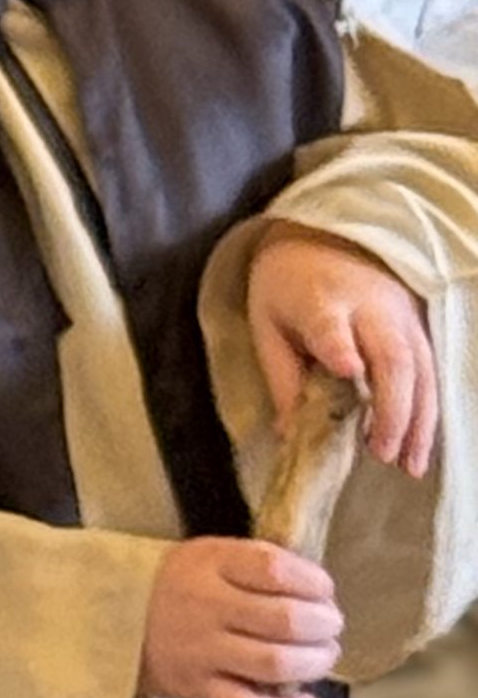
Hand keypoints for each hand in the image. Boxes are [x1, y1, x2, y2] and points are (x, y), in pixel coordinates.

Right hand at [143, 533, 342, 697]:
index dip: (313, 581)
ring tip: (323, 656)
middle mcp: (204, 606)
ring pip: (274, 664)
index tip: (324, 590)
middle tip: (331, 627)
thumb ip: (260, 566)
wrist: (115, 618)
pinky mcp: (195, 689)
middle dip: (323, 625)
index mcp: (209, 563)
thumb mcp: (211, 555)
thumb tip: (321, 597)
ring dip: (313, 663)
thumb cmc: (181, 585)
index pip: (274, 568)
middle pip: (284, 619)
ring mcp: (199, 652)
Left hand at [247, 226, 437, 478]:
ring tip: (409, 464)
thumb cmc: (289, 283)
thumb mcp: (267, 321)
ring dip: (418, 420)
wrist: (324, 234)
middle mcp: (369, 307)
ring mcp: (401, 315)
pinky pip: (430, 371)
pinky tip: (419, 446)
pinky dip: (428, 411)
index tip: (347, 369)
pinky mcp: (418, 325)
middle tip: (380, 453)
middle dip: (391, 409)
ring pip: (421, 369)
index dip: (339, 346)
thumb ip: (281, 375)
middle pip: (392, 357)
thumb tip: (290, 434)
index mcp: (319, 300)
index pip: (331, 325)